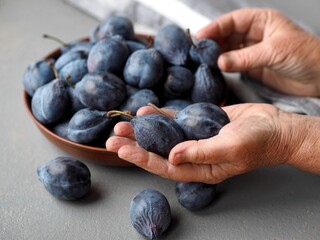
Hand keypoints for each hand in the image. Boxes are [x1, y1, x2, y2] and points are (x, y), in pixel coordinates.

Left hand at [106, 104, 319, 183]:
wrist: (275, 127)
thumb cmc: (259, 143)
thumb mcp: (231, 148)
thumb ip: (200, 152)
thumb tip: (171, 156)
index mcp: (200, 169)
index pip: (164, 166)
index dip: (141, 158)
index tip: (121, 149)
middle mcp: (194, 156)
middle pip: (159, 152)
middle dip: (136, 144)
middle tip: (113, 137)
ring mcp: (196, 139)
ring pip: (164, 136)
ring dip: (144, 130)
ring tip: (124, 123)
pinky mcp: (199, 124)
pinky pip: (176, 121)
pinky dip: (161, 116)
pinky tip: (146, 111)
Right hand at [196, 8, 319, 96]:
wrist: (319, 78)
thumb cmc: (307, 56)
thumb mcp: (274, 51)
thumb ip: (245, 57)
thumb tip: (221, 62)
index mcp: (262, 21)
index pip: (232, 21)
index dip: (215, 27)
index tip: (200, 36)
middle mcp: (254, 34)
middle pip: (227, 34)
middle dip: (212, 41)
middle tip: (197, 50)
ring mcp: (251, 51)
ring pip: (227, 49)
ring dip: (215, 54)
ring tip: (202, 60)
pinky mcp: (251, 67)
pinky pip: (232, 64)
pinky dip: (223, 66)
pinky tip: (215, 69)